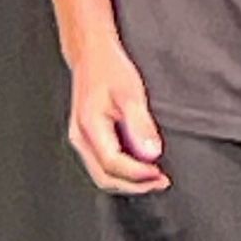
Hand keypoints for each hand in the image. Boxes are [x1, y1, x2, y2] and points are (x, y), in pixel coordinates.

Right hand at [68, 41, 167, 192]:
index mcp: (89, 126)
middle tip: (160, 182)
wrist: (91, 55)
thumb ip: (141, 124)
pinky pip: (102, 164)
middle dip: (134, 185)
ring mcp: (81, 140)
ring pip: (102, 175)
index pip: (113, 164)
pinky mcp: (86, 139)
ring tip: (153, 177)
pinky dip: (122, 172)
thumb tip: (151, 153)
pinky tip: (140, 166)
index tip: (160, 174)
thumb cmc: (109, 69)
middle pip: (105, 177)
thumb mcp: (131, 93)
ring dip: (129, 181)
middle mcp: (80, 137)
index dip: (138, 174)